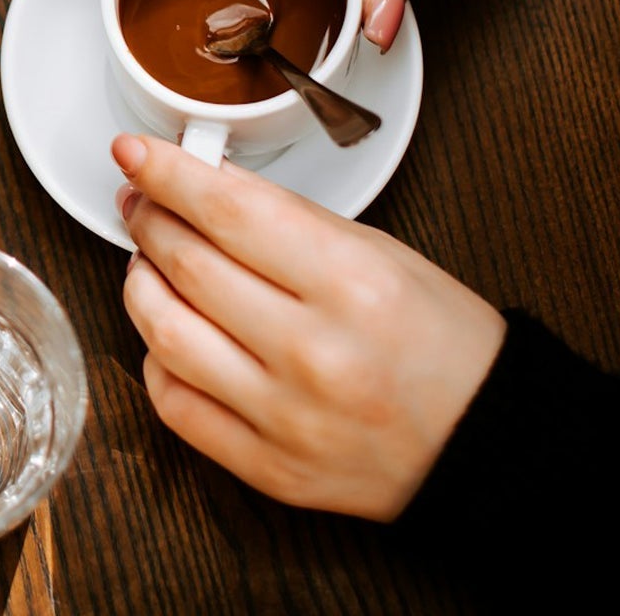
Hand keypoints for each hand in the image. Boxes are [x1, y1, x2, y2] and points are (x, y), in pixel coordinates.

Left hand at [113, 133, 505, 520]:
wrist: (486, 442)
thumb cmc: (438, 340)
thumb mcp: (378, 252)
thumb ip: (285, 218)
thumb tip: (201, 180)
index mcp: (351, 284)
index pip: (228, 212)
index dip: (168, 173)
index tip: (133, 151)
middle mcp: (314, 353)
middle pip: (188, 266)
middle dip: (149, 219)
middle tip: (141, 199)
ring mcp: (286, 417)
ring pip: (165, 335)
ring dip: (141, 284)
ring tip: (148, 261)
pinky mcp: (269, 468)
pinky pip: (175, 405)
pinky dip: (157, 358)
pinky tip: (170, 331)